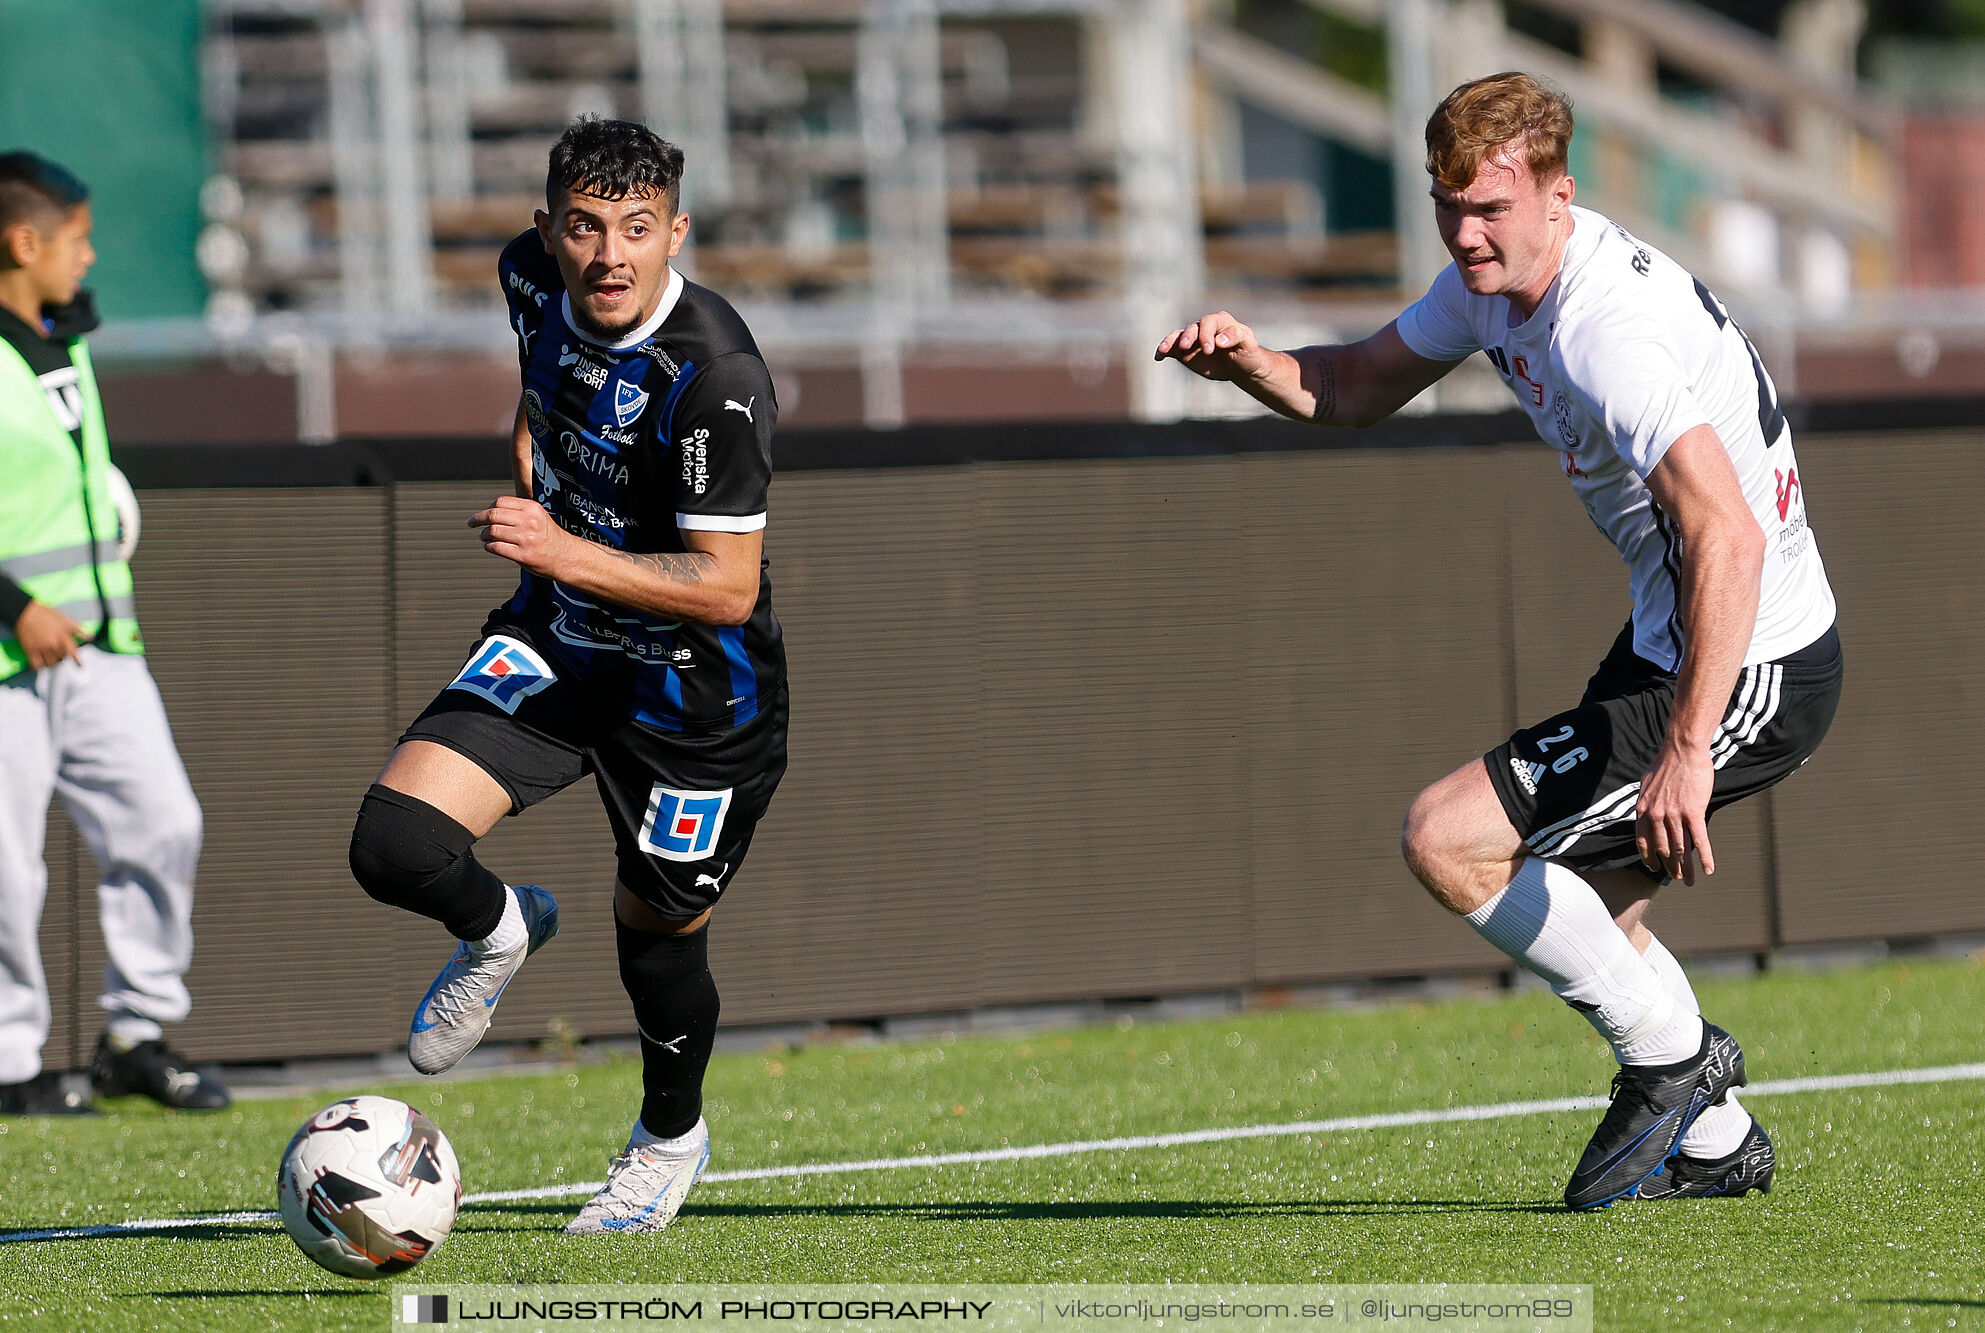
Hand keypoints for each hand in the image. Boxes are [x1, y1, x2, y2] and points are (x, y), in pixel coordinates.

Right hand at [14, 600, 89, 668]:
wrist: (25, 612)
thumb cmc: (45, 614)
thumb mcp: (66, 619)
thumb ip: (79, 629)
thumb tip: (90, 637)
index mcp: (63, 636)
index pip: (73, 653)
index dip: (78, 661)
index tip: (80, 665)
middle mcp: (53, 644)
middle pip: (62, 659)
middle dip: (62, 658)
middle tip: (60, 655)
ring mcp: (42, 648)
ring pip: (51, 663)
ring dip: (52, 663)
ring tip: (51, 659)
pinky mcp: (30, 650)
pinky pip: (37, 665)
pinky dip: (40, 666)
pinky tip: (41, 664)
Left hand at [469, 496, 575, 577]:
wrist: (566, 556)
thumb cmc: (549, 537)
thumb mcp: (538, 516)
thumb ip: (518, 511)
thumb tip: (491, 511)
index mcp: (532, 508)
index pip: (500, 502)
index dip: (487, 508)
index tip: (482, 514)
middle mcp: (529, 521)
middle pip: (493, 515)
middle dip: (478, 519)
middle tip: (472, 523)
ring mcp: (526, 539)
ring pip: (493, 531)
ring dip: (483, 534)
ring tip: (484, 537)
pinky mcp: (523, 555)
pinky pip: (496, 547)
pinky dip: (489, 546)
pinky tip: (490, 546)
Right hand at [1154, 311, 1270, 382]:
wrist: (1241, 366)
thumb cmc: (1247, 352)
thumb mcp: (1248, 344)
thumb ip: (1236, 337)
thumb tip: (1220, 340)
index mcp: (1220, 321)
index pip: (1209, 322)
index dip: (1207, 334)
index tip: (1210, 349)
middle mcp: (1204, 327)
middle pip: (1192, 328)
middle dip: (1188, 337)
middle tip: (1186, 347)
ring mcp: (1193, 339)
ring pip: (1179, 336)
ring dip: (1171, 342)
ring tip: (1164, 350)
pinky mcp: (1185, 352)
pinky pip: (1172, 348)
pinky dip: (1164, 351)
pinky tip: (1158, 357)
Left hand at [1635, 742, 1715, 883]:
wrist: (1682, 750)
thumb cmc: (1666, 764)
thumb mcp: (1647, 784)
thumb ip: (1646, 801)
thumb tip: (1644, 809)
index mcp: (1643, 810)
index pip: (1643, 841)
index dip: (1648, 857)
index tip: (1653, 867)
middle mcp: (1656, 815)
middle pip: (1663, 849)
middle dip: (1670, 867)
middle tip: (1676, 878)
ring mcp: (1674, 814)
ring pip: (1681, 848)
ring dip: (1686, 868)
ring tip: (1689, 880)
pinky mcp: (1694, 811)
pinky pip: (1700, 839)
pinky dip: (1705, 857)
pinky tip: (1708, 869)